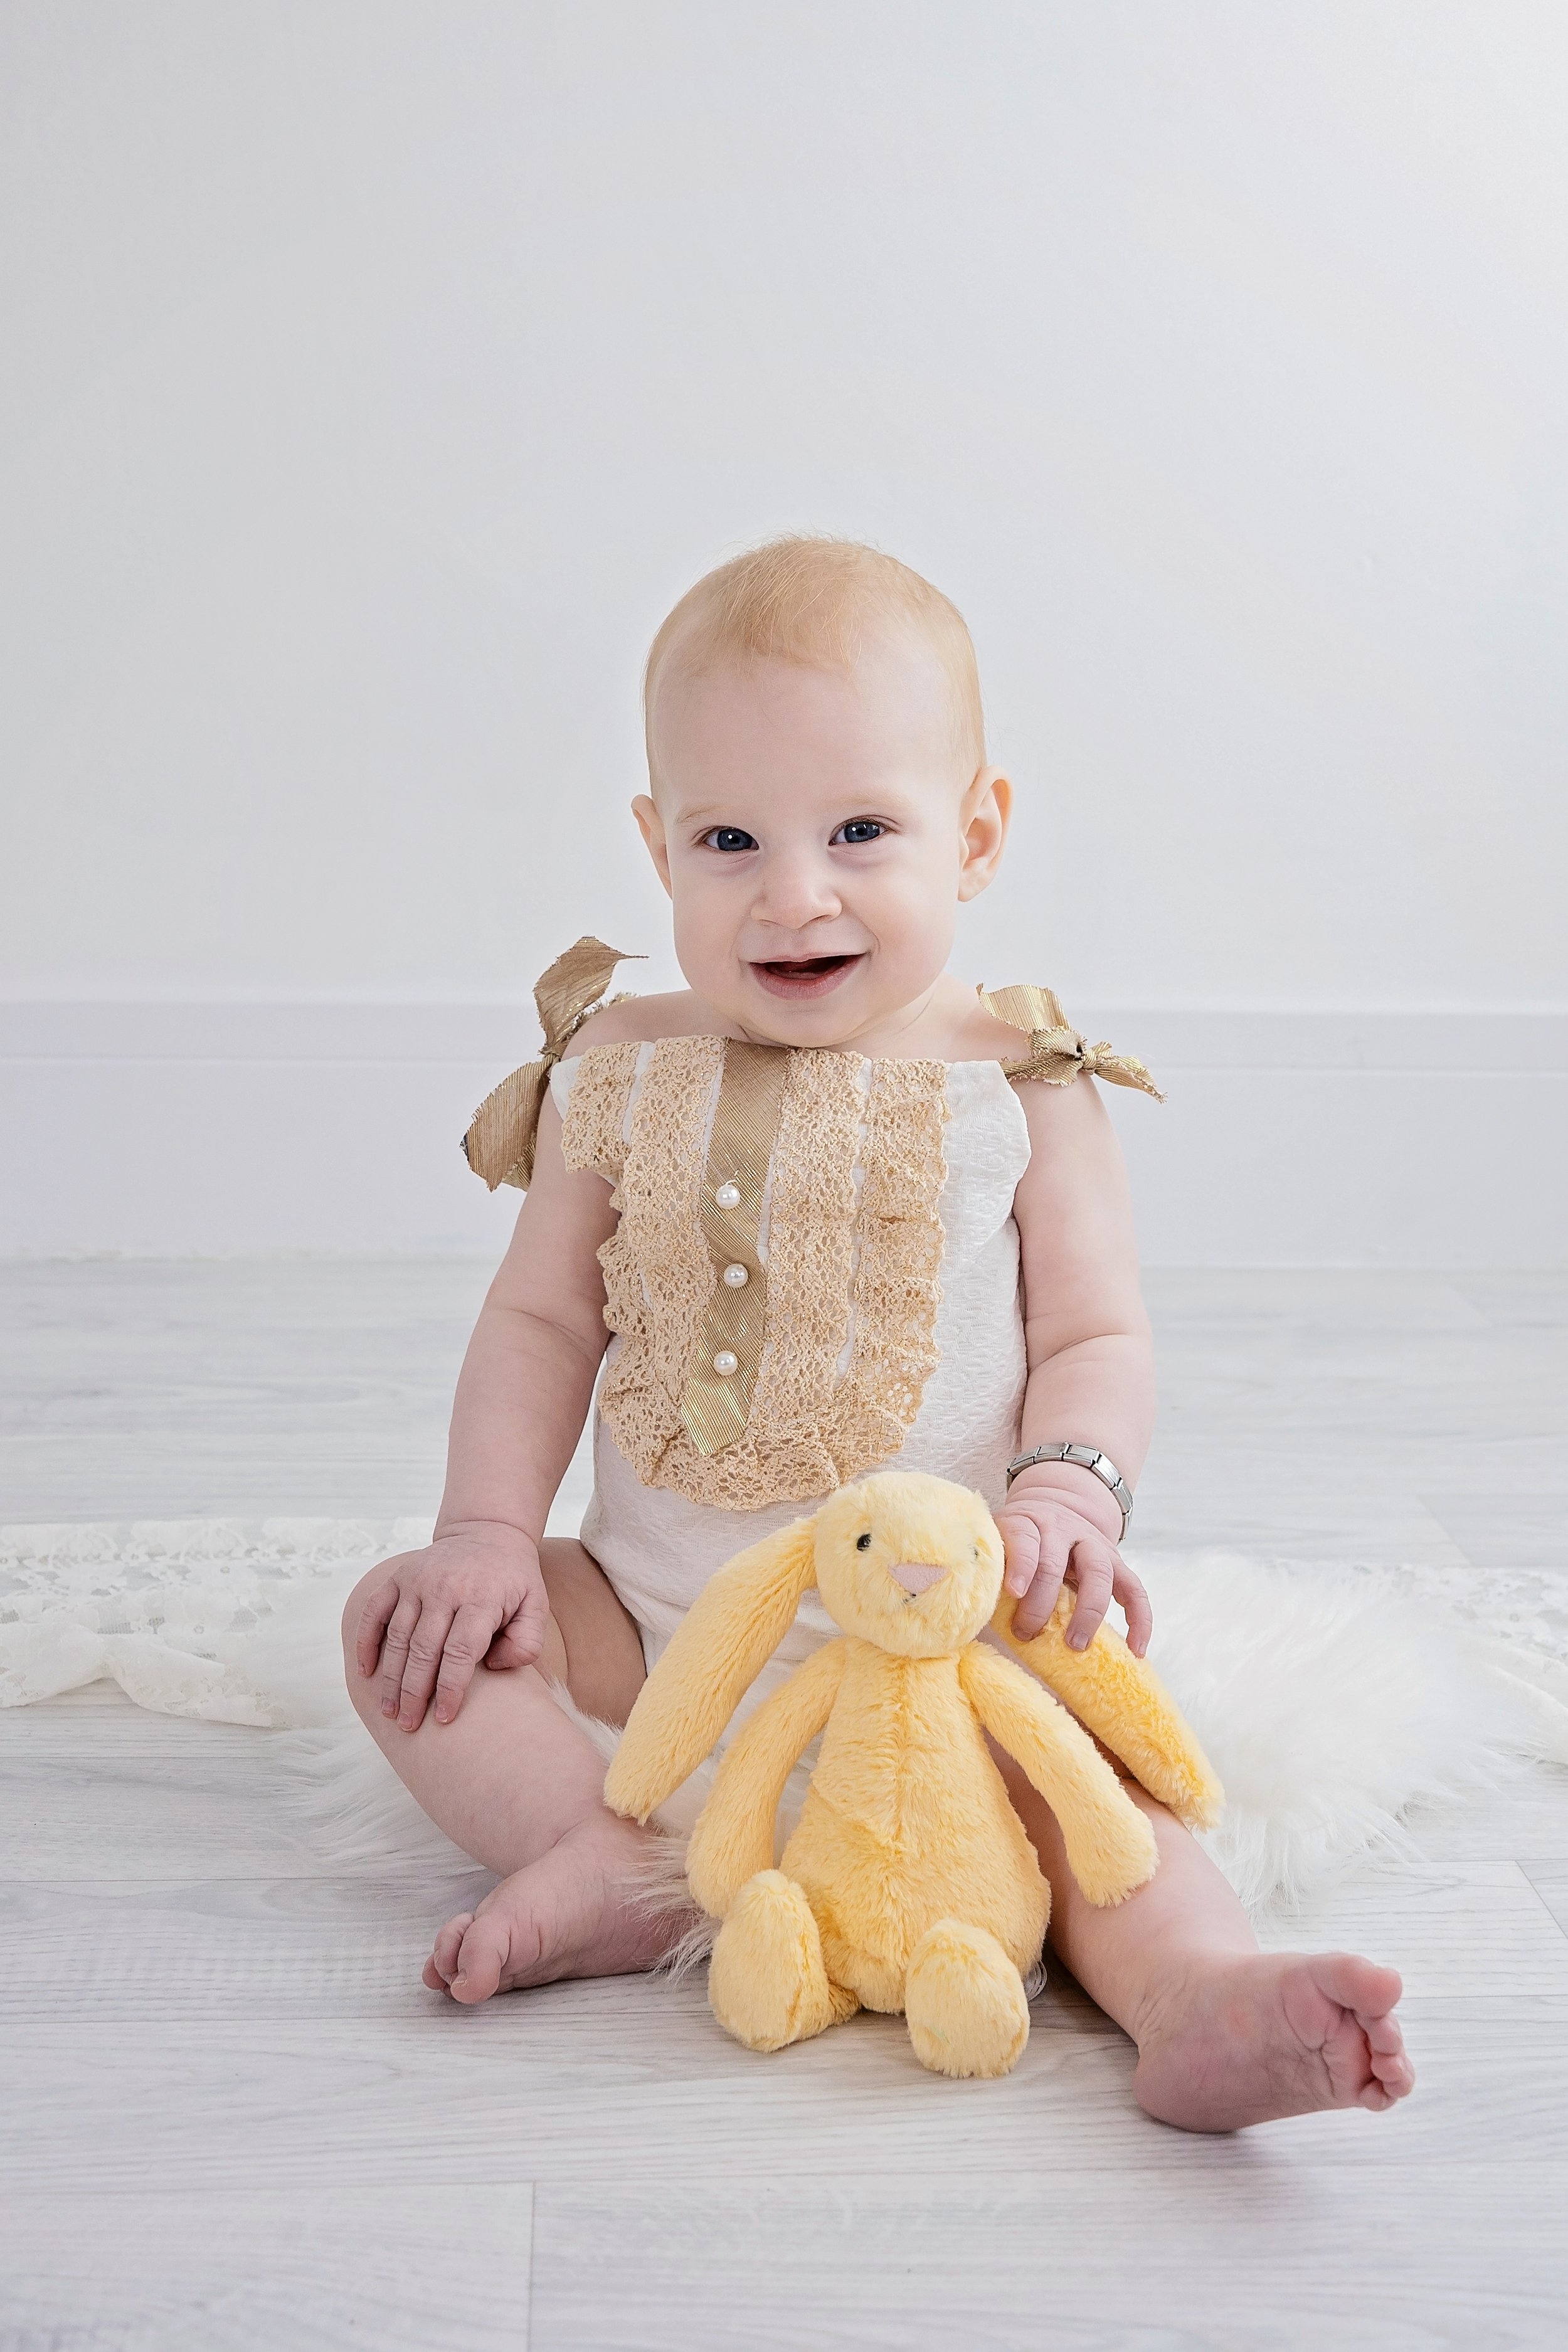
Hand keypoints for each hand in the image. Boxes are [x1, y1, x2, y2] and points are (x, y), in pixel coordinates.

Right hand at [353, 1521, 549, 1731]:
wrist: (488, 1533)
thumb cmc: (513, 1580)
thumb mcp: (536, 1606)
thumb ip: (527, 1641)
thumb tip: (494, 1666)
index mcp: (481, 1598)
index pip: (460, 1651)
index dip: (451, 1688)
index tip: (445, 1718)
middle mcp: (445, 1588)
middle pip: (424, 1649)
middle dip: (414, 1693)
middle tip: (409, 1725)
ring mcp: (418, 1580)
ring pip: (397, 1636)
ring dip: (391, 1677)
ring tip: (390, 1711)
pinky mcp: (399, 1576)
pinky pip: (374, 1611)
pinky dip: (365, 1641)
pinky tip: (366, 1672)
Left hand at [994, 1475, 1150, 1654]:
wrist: (1056, 1503)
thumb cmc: (1018, 1540)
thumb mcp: (1000, 1541)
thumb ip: (991, 1569)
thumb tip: (967, 1619)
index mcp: (1026, 1522)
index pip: (1023, 1538)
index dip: (1020, 1565)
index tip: (1014, 1592)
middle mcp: (1061, 1528)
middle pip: (1055, 1562)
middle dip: (1042, 1602)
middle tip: (1027, 1634)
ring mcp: (1093, 1543)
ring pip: (1098, 1572)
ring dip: (1088, 1612)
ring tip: (1075, 1645)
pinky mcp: (1116, 1561)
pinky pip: (1135, 1590)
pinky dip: (1139, 1619)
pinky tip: (1136, 1649)